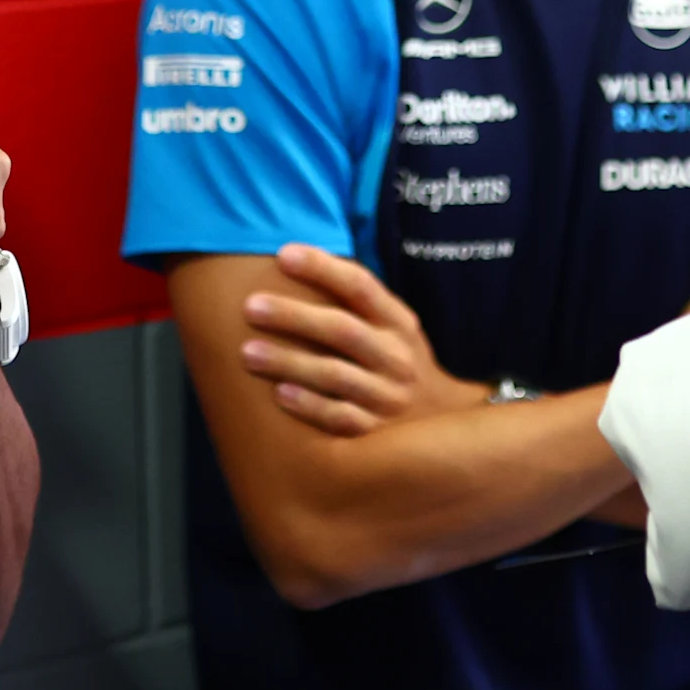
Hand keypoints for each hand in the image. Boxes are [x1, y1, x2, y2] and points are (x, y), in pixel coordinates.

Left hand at [239, 245, 484, 435]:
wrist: (441, 424)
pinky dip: (310, 406)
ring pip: (335, 375)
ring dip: (290, 362)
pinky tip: (280, 395)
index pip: (361, 286)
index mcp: (399, 324)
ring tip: (248, 352)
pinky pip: (340, 418)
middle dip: (295, 316)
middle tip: (251, 306)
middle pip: (343, 330)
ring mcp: (387, 397)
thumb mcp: (393, 327)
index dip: (322, 268)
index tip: (283, 255)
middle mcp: (396, 358)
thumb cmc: (398, 363)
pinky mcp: (375, 433)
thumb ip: (357, 301)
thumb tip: (295, 260)